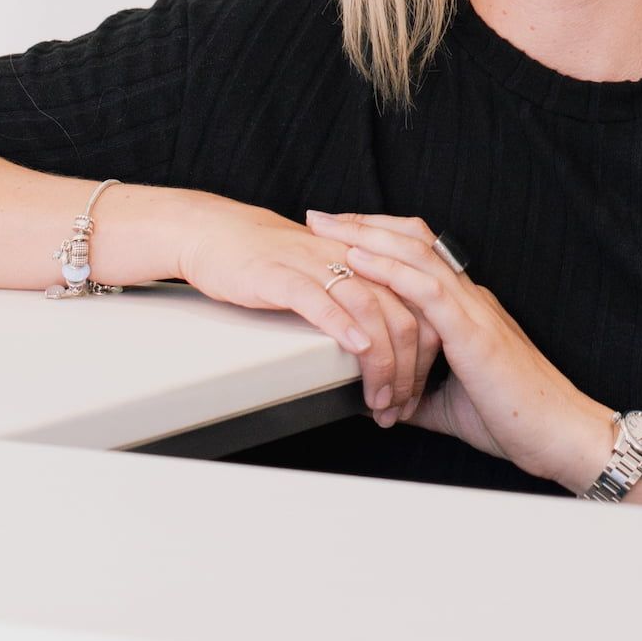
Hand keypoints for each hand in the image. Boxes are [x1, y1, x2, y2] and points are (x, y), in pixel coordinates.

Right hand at [175, 192, 440, 417]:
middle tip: (399, 407)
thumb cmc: (269, 260)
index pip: (416, 307)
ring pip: (369, 309)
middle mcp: (348, 259)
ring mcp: (315, 265)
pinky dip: (341, 325)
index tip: (415, 392)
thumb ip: (357, 301)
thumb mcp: (325, 277)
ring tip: (380, 397)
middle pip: (402, 312)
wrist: (217, 233)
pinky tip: (355, 348)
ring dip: (381, 361)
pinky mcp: (281, 275)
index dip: (424, 354)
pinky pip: (319, 298)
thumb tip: (384, 349)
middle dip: (407, 369)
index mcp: (364, 260)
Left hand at [305, 209, 615, 488]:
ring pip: (415, 253)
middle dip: (362, 223)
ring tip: (327, 227)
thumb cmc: (515, 420)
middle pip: (411, 240)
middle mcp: (468, 297)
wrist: (560, 435)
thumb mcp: (450, 406)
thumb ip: (418, 396)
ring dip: (365, 236)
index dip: (377, 238)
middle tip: (319, 215)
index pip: (417, 255)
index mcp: (465, 309)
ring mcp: (472, 309)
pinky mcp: (473, 332)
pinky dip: (389, 269)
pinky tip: (359, 259)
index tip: (338, 233)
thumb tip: (383, 403)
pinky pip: (425, 289)